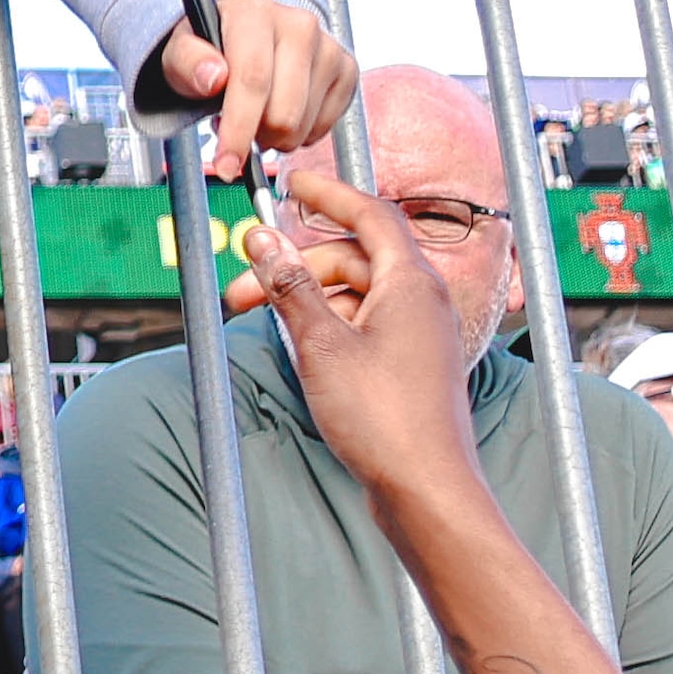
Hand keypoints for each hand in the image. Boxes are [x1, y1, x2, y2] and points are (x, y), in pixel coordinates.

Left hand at [149, 0, 359, 182]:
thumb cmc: (211, 48)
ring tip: (257, 115)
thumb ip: (187, 63)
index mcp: (255, 15)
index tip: (226, 165)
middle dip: (256, 137)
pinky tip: (282, 112)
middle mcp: (299, 25)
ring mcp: (328, 47)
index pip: (252, 80)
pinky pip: (325, 126)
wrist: (243, 35)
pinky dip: (300, 134)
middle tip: (238, 128)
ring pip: (304, 125)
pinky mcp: (346, 69)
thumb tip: (213, 77)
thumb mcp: (180, 55)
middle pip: (284, 112)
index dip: (239, 129)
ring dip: (276, 137)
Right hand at [232, 178, 483, 501]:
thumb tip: (264, 240)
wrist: (425, 488)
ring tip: (267, 320)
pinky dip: (331, 323)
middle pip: (355, 257)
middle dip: (299, 265)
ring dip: (310, 298)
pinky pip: (368, 323)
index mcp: (411, 283)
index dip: (328, 195)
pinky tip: (302, 346)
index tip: (292, 185)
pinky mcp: (412, 364)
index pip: (370, 214)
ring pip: (358, 293)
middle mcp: (424, 301)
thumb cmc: (386, 421)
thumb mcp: (321, 345)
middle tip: (247, 287)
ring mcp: (421, 334)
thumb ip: (290, 287)